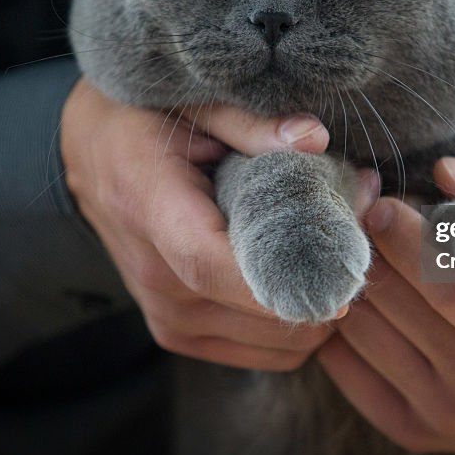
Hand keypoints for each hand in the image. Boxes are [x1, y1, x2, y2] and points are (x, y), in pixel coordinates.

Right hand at [61, 77, 373, 370]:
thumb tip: (314, 138)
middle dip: (322, 283)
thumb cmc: (145, 119)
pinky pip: (256, 352)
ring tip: (336, 252)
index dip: (276, 279)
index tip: (341, 275)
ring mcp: (163, 312)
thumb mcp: (194, 102)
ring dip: (315, 307)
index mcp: (149, 207)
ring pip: (266, 343)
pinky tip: (306, 277)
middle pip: (249, 310)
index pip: (208, 264)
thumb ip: (251, 122)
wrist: (91, 153)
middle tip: (363, 233)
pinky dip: (294, 326)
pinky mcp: (176, 330)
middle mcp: (153, 275)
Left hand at [318, 159, 454, 454]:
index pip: (448, 284)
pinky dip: (341, 330)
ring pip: (364, 334)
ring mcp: (453, 414)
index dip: (406, 239)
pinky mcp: (423, 433)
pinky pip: (350, 374)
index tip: (386, 205)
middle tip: (368, 218)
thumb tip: (445, 172)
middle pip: (397, 304)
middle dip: (372, 250)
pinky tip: (362, 298)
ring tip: (367, 253)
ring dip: (356, 283)